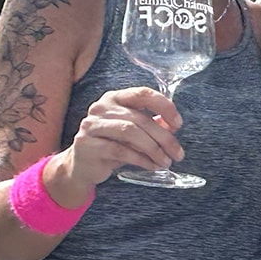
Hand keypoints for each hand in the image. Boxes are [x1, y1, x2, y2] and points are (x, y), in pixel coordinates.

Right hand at [60, 86, 182, 190]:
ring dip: (153, 149)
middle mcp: (101, 107)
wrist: (82, 165)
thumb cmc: (112, 145)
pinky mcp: (87, 144)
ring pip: (130, 132)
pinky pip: (120, 150)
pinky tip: (151, 166)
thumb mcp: (134, 133)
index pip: (143, 93)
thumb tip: (173, 125)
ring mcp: (91, 125)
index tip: (178, 124)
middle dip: (164, 138)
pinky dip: (141, 159)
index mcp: (115, 98)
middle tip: (178, 154)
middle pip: (139, 118)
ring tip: (166, 162)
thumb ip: (152, 124)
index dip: (164, 107)